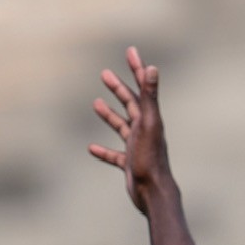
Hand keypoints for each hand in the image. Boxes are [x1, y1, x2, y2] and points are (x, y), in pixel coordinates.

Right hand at [89, 46, 177, 212]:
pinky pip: (115, 155)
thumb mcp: (148, 124)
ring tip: (95, 103)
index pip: (142, 88)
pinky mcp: (130, 165)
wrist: (154, 193)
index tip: (130, 51)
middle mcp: (145, 131)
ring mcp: (137, 148)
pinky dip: (104, 151)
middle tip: (104, 74)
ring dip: (109, 115)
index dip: (137, 68)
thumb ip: (149, 97)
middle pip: (130, 105)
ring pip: (121, 127)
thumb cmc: (151, 159)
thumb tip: (153, 67)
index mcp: (149, 119)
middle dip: (118, 88)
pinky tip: (91, 148)